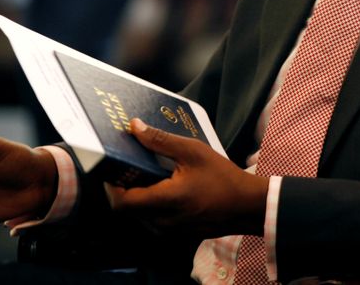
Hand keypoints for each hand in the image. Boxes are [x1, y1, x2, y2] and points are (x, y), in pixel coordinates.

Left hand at [104, 119, 268, 238]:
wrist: (248, 206)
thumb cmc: (223, 178)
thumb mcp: (194, 151)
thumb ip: (161, 140)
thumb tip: (135, 127)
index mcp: (165, 201)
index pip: (121, 203)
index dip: (111, 186)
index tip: (113, 168)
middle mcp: (163, 221)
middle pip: (128, 209)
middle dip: (124, 188)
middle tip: (128, 166)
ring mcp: (170, 230)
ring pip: (140, 215)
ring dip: (138, 196)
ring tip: (146, 173)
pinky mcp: (178, 232)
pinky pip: (155, 219)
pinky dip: (152, 204)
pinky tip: (164, 186)